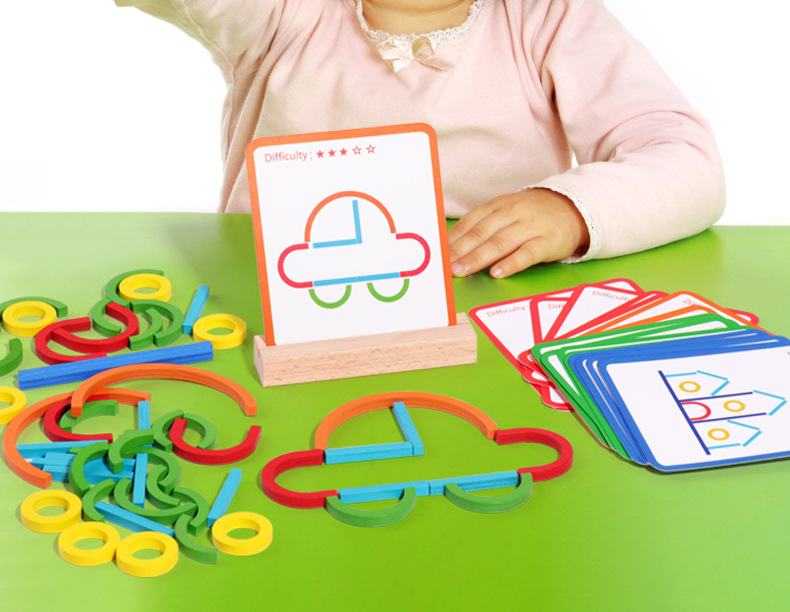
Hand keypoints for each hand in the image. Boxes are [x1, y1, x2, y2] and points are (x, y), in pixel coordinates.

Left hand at [447, 188, 588, 277]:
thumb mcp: (506, 213)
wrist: (573, 208)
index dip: (453, 240)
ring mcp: (530, 226)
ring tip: (461, 271)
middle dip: (460, 251)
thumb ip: (483, 227)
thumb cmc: (531, 216)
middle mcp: (512, 213)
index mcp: (498, 206)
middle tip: (445, 267)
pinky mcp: (547, 241)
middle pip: (482, 234)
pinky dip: (511, 263)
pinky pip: (527, 253)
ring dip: (478, 258)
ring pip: (500, 243)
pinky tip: (496, 273)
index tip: (438, 255)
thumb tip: (453, 247)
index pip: (471, 223)